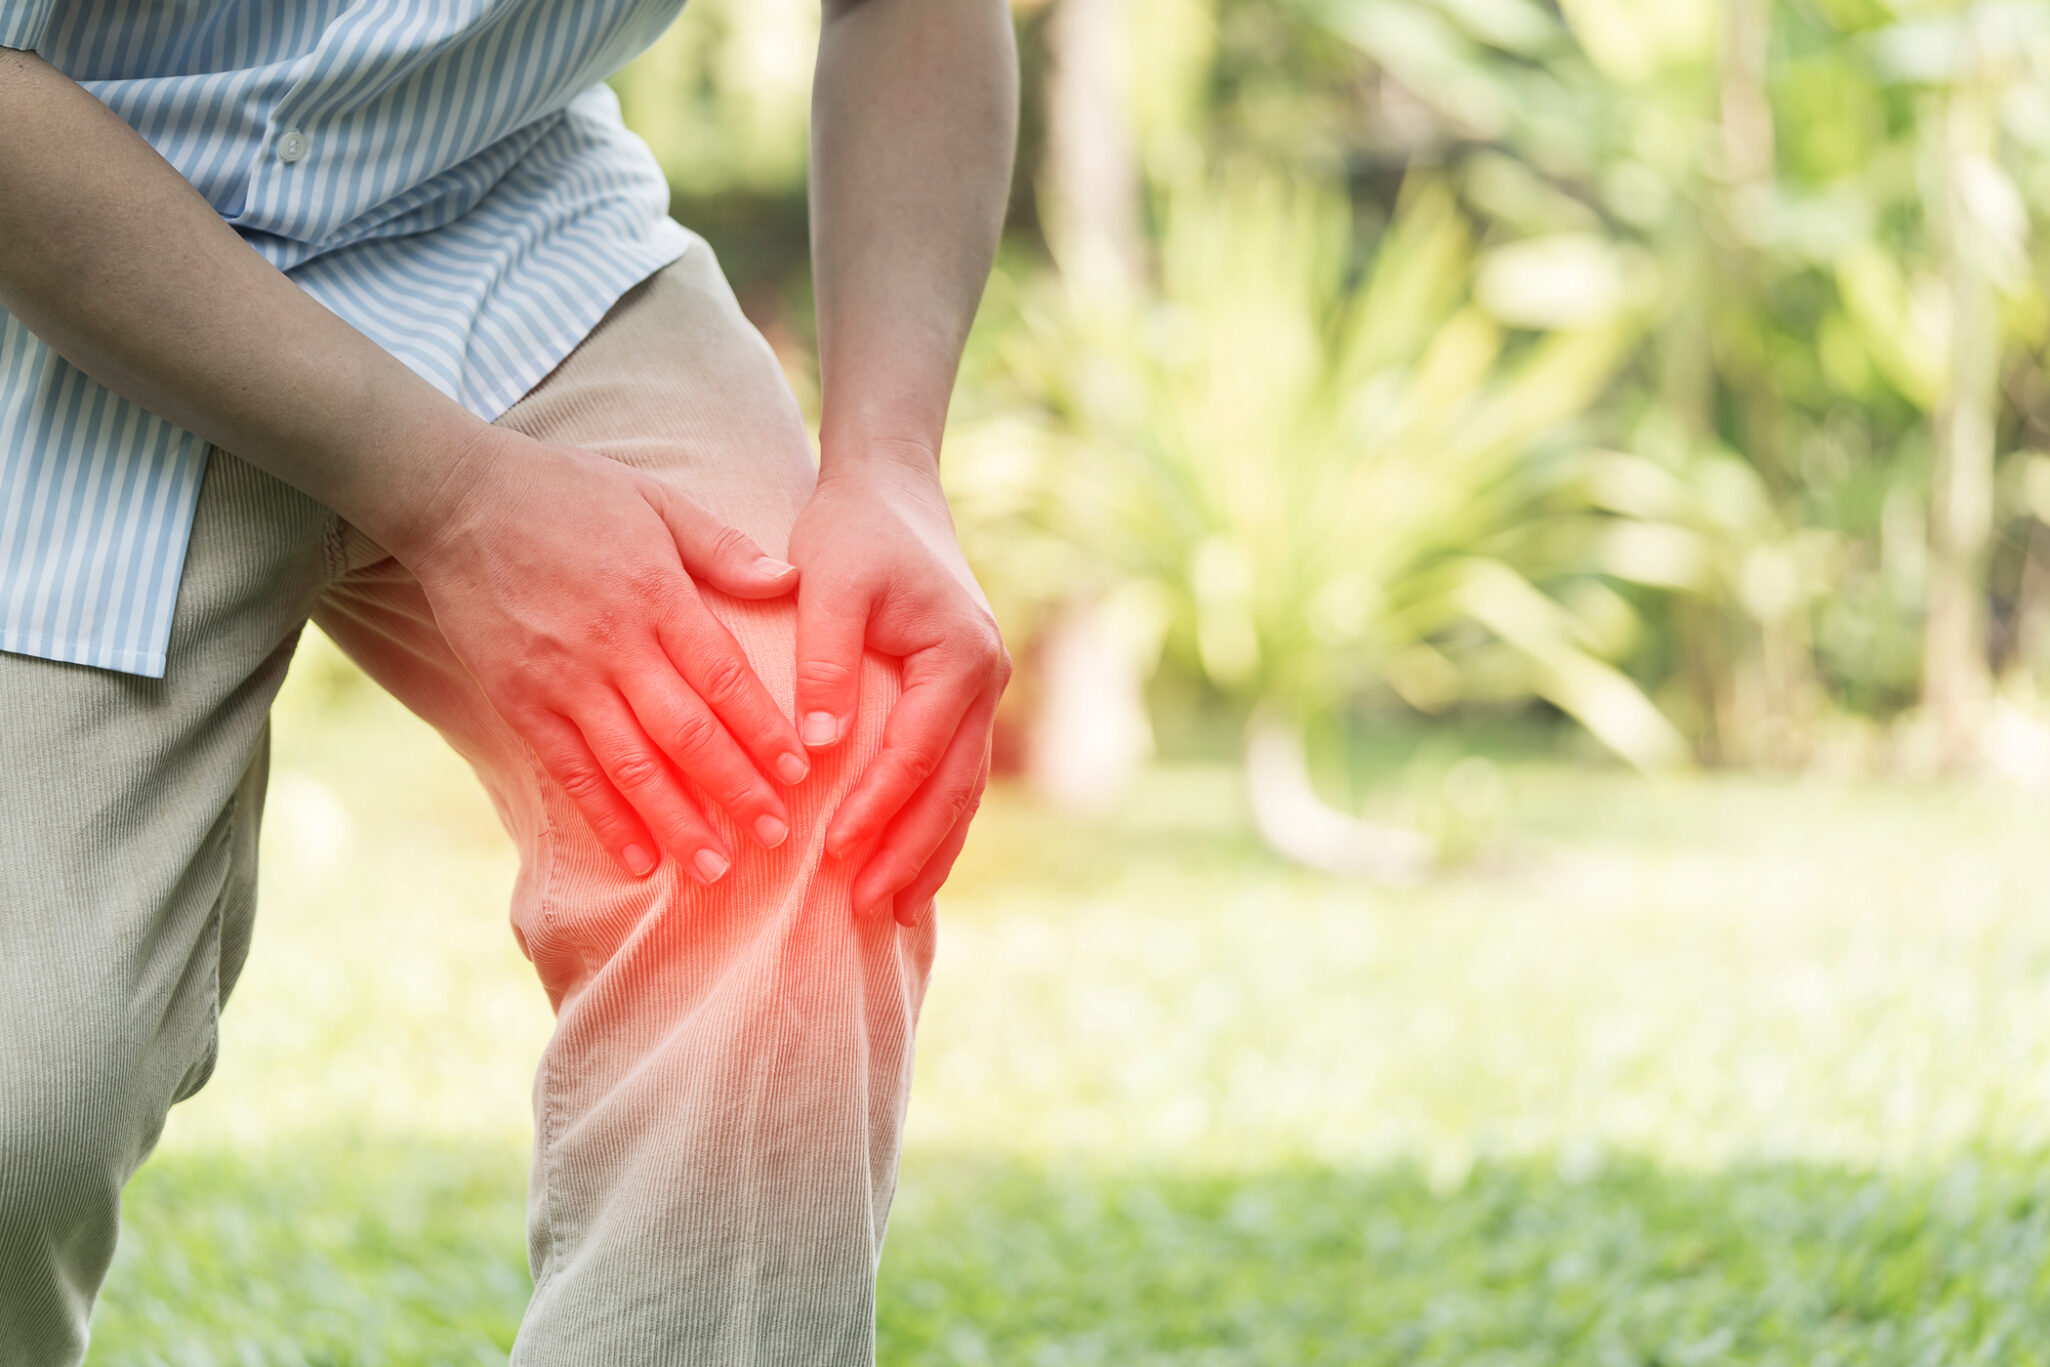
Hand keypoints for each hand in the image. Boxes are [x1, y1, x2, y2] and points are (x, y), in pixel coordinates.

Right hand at [399, 427, 812, 880]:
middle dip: (736, 791)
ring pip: (631, 766)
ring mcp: (563, 681)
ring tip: (717, 870)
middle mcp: (614, 647)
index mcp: (658, 596)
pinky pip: (570, 772)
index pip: (724, 677)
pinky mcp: (518, 702)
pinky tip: (639, 860)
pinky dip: (606, 820)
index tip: (801, 775)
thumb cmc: (567, 494)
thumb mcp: (656, 500)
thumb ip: (722, 547)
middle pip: (687, 733)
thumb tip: (790, 581)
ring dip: (678, 822)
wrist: (456, 498)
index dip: (764, 731)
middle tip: (777, 839)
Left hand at [787, 444, 1011, 923]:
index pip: (916, 752)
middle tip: (867, 907)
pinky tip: (911, 865)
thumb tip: (819, 748)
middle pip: (953, 789)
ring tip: (896, 912)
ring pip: (963, 792)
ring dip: (932, 853)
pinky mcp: (963, 699)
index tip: (831, 852)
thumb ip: (824, 662)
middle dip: (912, 853)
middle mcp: (984, 681)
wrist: (892, 490)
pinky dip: (936, 825)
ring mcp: (982, 693)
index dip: (876, 807)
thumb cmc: (853, 530)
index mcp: (958, 656)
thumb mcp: (827, 583)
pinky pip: (956, 776)